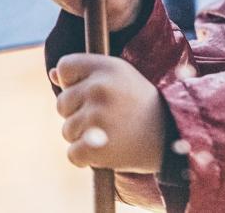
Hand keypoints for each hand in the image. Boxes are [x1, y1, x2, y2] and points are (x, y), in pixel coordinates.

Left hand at [51, 54, 166, 172]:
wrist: (171, 135)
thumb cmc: (141, 105)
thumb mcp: (121, 78)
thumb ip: (88, 74)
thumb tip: (53, 74)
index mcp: (107, 67)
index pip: (65, 66)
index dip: (72, 81)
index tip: (89, 92)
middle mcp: (100, 88)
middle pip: (61, 102)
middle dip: (77, 113)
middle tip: (107, 116)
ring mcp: (97, 117)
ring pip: (67, 130)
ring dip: (83, 136)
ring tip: (111, 132)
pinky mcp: (95, 145)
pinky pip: (72, 153)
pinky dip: (85, 157)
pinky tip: (106, 150)